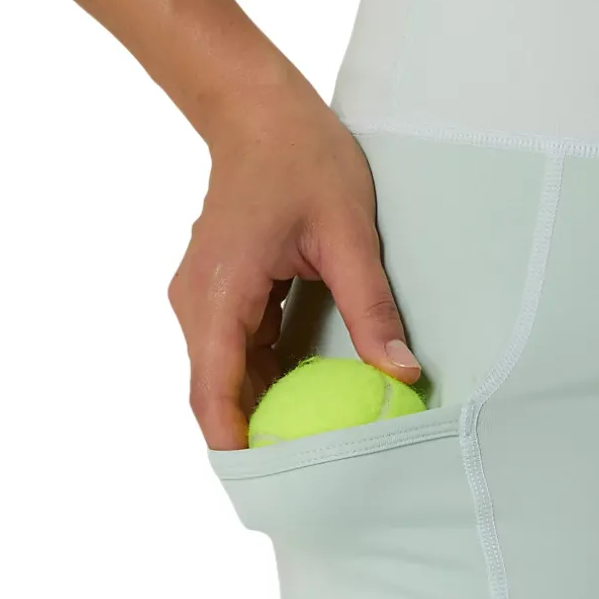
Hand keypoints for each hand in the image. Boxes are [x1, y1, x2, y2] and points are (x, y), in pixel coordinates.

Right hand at [168, 70, 419, 449]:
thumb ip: (371, 308)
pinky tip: (310, 392)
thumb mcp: (348, 234)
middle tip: (313, 473)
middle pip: (217, 393)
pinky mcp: (219, 294)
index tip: (272, 486)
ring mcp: (203, 299)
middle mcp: (197, 304)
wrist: (257, 112)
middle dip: (258, 436)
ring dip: (264, 408)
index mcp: (219, 293)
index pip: (213, 392)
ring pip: (226, 375)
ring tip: (317, 440)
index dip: (236, 447)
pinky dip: (266, 377)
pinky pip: (236, 351)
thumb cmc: (300, 159)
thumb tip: (402, 373)